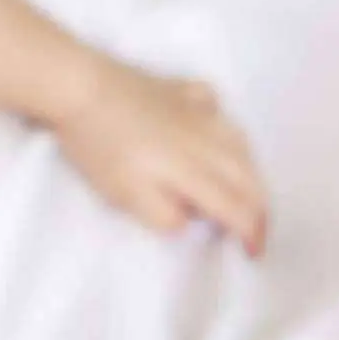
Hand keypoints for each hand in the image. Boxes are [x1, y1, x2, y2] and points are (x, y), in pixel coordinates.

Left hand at [55, 59, 268, 256]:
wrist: (79, 86)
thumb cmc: (99, 145)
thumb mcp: (126, 196)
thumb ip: (164, 216)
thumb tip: (191, 217)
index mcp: (195, 171)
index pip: (239, 208)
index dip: (251, 234)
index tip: (251, 253)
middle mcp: (208, 140)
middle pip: (250, 177)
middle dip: (259, 208)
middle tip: (252, 229)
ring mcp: (197, 109)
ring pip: (241, 142)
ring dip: (248, 170)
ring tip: (240, 188)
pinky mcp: (181, 88)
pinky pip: (216, 107)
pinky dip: (222, 125)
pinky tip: (211, 131)